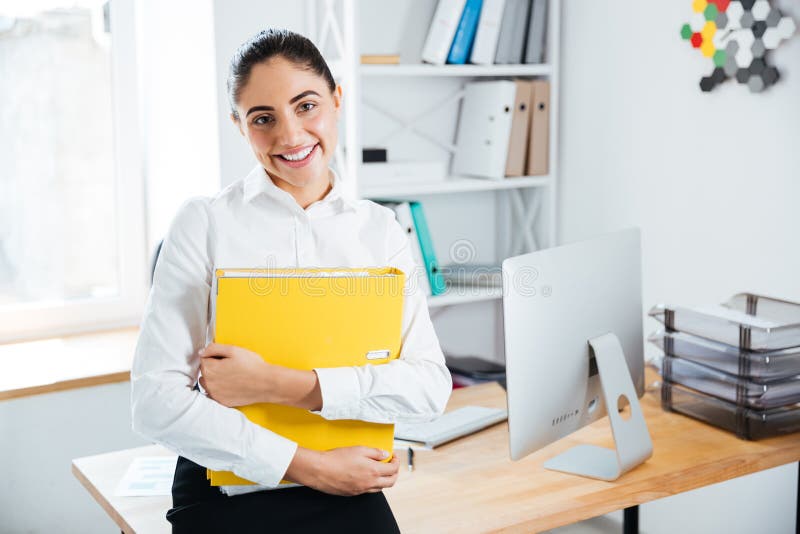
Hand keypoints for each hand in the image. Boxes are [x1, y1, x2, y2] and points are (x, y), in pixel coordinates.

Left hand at [199, 343, 270, 406]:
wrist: (266, 383)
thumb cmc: (252, 366)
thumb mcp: (233, 350)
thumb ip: (213, 349)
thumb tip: (201, 352)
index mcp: (210, 369)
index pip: (203, 358)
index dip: (214, 356)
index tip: (225, 358)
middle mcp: (209, 383)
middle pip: (205, 371)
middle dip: (214, 367)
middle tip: (231, 366)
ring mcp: (215, 394)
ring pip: (208, 383)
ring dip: (215, 378)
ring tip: (231, 375)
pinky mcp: (222, 402)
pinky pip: (215, 393)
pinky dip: (221, 388)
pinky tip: (232, 385)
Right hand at [285, 446, 399, 495]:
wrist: (320, 470)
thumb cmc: (337, 459)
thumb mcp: (359, 449)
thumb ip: (375, 452)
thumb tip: (385, 454)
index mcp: (373, 471)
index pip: (393, 469)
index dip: (396, 462)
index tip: (393, 456)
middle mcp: (369, 483)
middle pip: (391, 482)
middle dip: (394, 473)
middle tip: (391, 465)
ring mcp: (361, 490)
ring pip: (380, 488)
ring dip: (384, 479)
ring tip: (380, 470)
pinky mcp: (353, 493)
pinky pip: (368, 490)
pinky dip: (372, 484)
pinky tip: (367, 476)